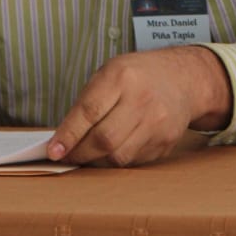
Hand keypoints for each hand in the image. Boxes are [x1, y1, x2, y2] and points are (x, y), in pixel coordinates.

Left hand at [47, 46, 232, 166]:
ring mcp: (157, 123)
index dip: (68, 135)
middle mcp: (142, 99)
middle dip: (80, 153)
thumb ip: (87, 102)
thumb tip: (62, 139)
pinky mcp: (166, 142)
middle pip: (104, 139)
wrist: (183, 79)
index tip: (53, 151)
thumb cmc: (138, 75)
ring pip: (118, 157)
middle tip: (67, 157)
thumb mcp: (110, 73)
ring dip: (97, 162)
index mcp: (122, 76)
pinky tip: (110, 153)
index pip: (89, 111)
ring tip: (87, 156)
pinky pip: (133, 162)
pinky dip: (116, 161)